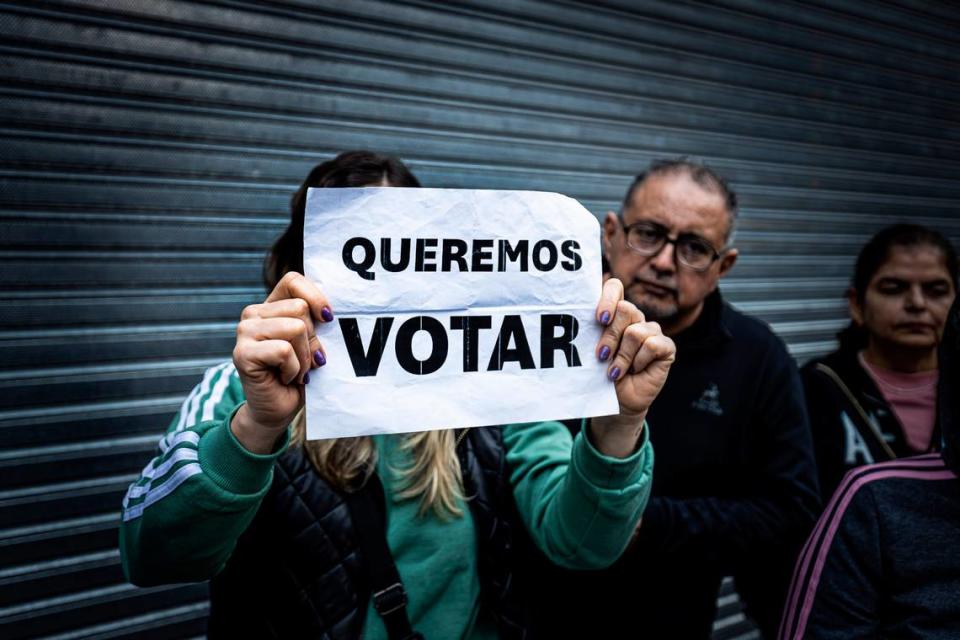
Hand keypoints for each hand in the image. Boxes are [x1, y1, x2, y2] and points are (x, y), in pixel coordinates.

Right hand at [231, 272, 332, 452]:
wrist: (279, 409)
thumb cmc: (300, 373)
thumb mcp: (313, 341)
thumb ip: (316, 320)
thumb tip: (331, 309)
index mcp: (271, 305)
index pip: (294, 281)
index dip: (316, 298)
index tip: (328, 319)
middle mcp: (253, 313)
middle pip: (300, 309)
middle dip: (312, 339)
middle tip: (305, 359)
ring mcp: (244, 332)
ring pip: (295, 328)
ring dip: (304, 356)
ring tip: (296, 370)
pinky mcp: (242, 353)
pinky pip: (284, 350)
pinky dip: (293, 368)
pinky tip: (285, 378)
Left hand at [590, 278, 675, 456]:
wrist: (617, 401)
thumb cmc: (600, 374)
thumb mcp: (591, 351)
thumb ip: (590, 331)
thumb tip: (579, 316)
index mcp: (614, 313)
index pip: (614, 287)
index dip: (607, 298)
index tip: (599, 319)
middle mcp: (634, 318)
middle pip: (625, 309)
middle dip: (610, 336)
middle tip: (602, 356)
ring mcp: (652, 331)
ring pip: (635, 331)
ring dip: (621, 357)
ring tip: (615, 371)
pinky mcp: (665, 346)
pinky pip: (651, 345)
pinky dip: (638, 362)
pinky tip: (635, 371)